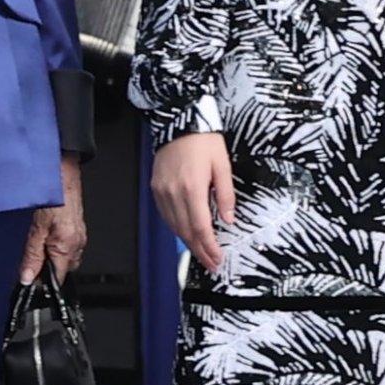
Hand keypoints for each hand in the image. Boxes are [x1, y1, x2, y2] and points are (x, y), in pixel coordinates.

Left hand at [23, 156, 86, 281]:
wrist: (63, 175)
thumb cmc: (52, 197)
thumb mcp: (35, 229)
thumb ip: (32, 256)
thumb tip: (27, 277)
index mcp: (67, 247)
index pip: (57, 278)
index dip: (43, 282)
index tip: (30, 280)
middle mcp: (77, 245)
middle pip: (62, 270)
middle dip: (47, 268)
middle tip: (31, 258)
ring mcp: (80, 238)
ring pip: (65, 258)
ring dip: (52, 256)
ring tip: (39, 242)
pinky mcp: (79, 230)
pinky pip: (69, 247)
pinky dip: (57, 246)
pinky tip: (48, 235)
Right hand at [151, 131, 238, 275]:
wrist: (180, 121)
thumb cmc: (203, 140)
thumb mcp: (223, 166)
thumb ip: (226, 195)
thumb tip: (228, 219)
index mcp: (192, 188)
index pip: (201, 227)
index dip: (209, 247)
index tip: (217, 258)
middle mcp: (174, 193)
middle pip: (186, 231)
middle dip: (200, 251)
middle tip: (211, 263)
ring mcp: (162, 191)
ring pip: (174, 226)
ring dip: (188, 243)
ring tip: (201, 253)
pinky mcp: (156, 188)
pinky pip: (166, 215)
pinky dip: (176, 228)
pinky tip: (186, 234)